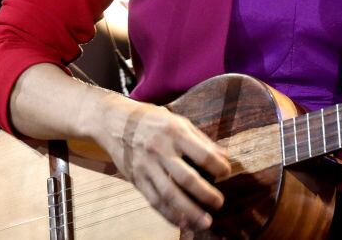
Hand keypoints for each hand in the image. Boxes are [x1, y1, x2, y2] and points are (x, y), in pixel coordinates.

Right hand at [94, 93, 230, 230]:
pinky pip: (154, 201)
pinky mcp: (137, 179)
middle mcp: (160, 150)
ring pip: (169, 194)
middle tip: (219, 203)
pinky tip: (183, 223)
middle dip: (205, 194)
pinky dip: (169, 214)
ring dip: (189, 211)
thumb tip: (224, 156)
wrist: (114, 122)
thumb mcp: (178, 121)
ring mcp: (147, 167)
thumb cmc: (152, 119)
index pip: (202, 154)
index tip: (226, 173)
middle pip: (186, 178)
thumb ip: (201, 139)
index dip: (218, 166)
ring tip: (205, 222)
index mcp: (175, 133)